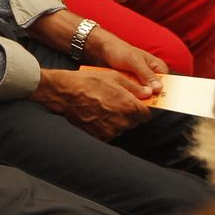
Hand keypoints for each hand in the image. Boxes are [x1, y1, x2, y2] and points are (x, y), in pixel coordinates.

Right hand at [31, 68, 154, 139]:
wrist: (66, 93)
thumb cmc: (90, 82)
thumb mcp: (115, 78)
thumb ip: (135, 87)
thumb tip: (149, 93)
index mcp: (129, 106)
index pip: (146, 115)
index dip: (141, 109)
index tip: (135, 104)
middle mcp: (122, 122)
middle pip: (133, 121)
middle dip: (128, 113)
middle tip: (114, 102)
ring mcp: (111, 131)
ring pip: (121, 127)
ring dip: (116, 120)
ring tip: (102, 107)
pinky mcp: (100, 136)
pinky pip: (109, 132)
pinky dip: (105, 125)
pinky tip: (96, 114)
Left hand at [88, 27, 168, 94]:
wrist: (102, 50)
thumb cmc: (120, 51)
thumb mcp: (134, 62)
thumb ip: (146, 75)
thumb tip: (159, 89)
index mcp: (157, 67)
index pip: (167, 84)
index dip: (165, 95)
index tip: (162, 103)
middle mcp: (152, 75)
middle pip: (156, 92)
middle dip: (149, 97)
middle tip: (143, 102)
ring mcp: (141, 81)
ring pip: (144, 95)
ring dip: (138, 98)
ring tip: (131, 98)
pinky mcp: (132, 85)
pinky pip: (134, 94)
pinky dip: (130, 96)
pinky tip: (125, 97)